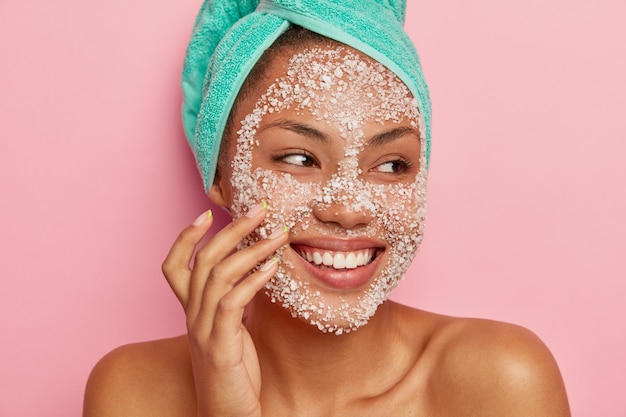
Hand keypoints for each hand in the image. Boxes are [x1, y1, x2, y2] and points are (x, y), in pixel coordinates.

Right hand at [162, 202, 287, 416]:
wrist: (228, 416)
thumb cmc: (234, 373)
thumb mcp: (232, 331)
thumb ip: (235, 302)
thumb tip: (256, 271)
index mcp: (192, 312)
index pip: (174, 267)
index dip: (185, 238)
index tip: (207, 213)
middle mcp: (192, 318)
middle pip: (203, 261)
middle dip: (232, 230)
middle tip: (260, 209)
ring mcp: (202, 332)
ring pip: (218, 277)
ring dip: (251, 250)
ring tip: (278, 236)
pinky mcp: (219, 348)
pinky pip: (231, 304)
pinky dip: (252, 281)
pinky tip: (273, 269)